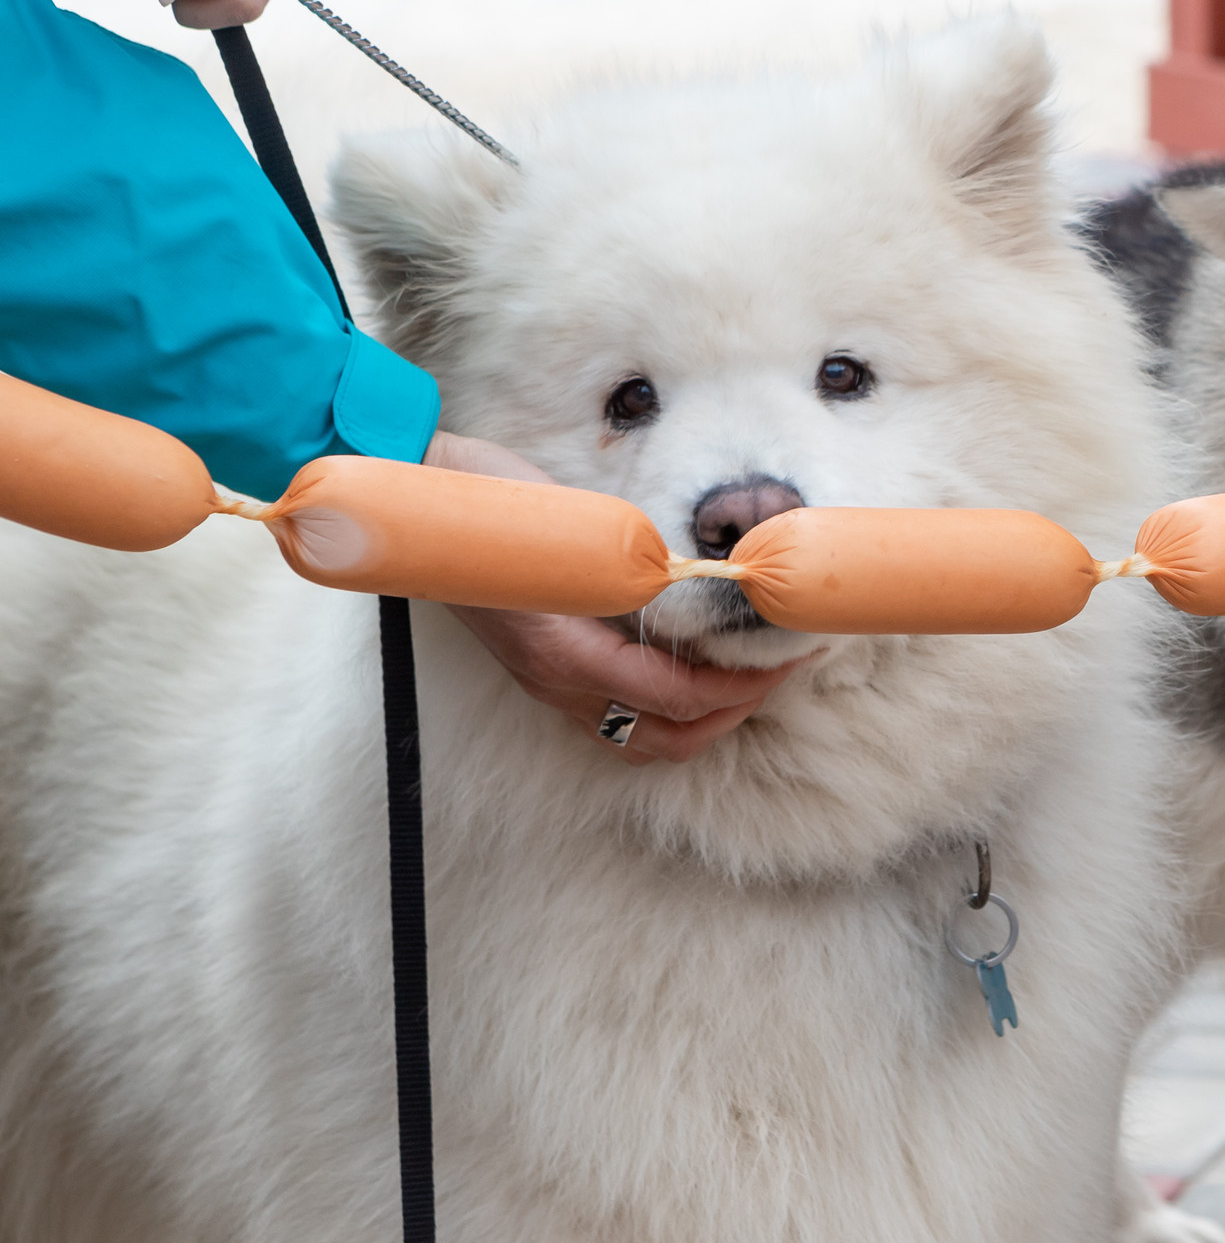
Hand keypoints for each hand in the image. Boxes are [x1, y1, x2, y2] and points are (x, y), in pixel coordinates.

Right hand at [422, 432, 804, 764]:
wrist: (414, 505)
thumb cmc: (491, 504)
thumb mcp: (573, 529)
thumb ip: (636, 565)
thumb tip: (706, 581)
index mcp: (568, 654)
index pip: (679, 696)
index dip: (747, 681)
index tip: (792, 651)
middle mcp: (558, 684)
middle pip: (670, 736)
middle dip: (739, 708)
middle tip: (783, 666)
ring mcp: (548, 686)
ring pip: (644, 738)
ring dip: (707, 716)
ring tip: (751, 674)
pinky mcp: (546, 674)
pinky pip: (621, 716)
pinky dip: (672, 705)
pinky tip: (699, 667)